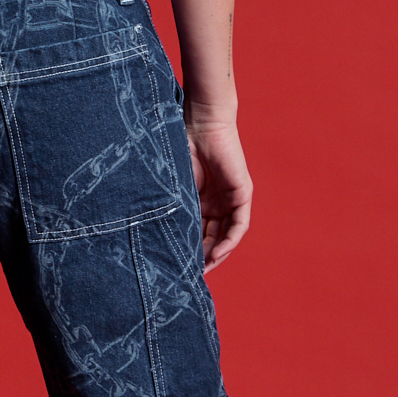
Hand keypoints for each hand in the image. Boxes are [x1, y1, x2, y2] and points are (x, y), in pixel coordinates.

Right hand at [185, 116, 252, 271]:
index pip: (196, 232)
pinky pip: (239, 225)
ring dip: (216, 254)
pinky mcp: (242, 194)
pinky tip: (218, 253)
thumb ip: (172, 208)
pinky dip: (230, 241)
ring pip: (226, 235)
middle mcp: (215, 203)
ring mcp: (230, 199)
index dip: (188, 250)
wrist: (199, 122)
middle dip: (202, 257)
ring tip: (204, 269)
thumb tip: (155, 237)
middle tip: (189, 274)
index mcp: (198, 200)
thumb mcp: (173, 186)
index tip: (176, 266)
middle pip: (212, 238)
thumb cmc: (180, 147)